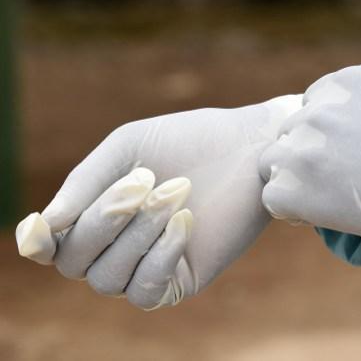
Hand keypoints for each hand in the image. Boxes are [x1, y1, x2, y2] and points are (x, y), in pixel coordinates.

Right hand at [16, 94, 302, 309]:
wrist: (247, 149)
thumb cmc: (186, 142)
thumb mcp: (128, 149)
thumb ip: (84, 184)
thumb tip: (40, 230)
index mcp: (98, 214)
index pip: (53, 245)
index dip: (40, 241)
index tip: (42, 227)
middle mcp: (116, 247)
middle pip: (76, 260)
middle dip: (105, 219)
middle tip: (146, 179)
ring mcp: (148, 265)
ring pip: (108, 279)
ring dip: (137, 234)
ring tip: (174, 192)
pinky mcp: (181, 278)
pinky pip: (147, 291)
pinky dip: (160, 256)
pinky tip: (185, 220)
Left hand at [259, 66, 360, 272]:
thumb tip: (346, 122)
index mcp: (342, 82)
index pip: (310, 106)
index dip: (323, 135)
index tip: (343, 155)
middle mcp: (316, 110)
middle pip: (290, 134)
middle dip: (308, 156)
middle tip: (337, 181)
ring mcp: (303, 147)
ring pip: (274, 162)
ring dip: (293, 179)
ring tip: (327, 198)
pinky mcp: (297, 188)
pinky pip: (272, 197)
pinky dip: (289, 209)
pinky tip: (317, 215)